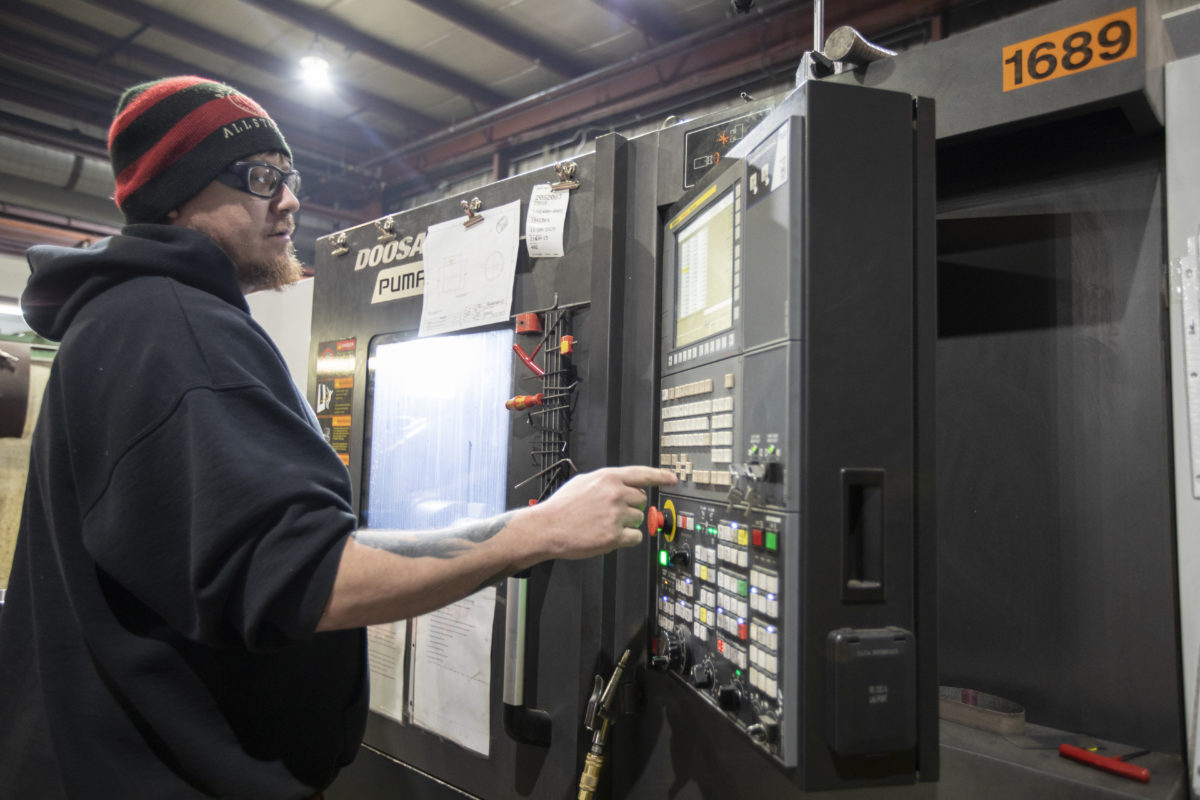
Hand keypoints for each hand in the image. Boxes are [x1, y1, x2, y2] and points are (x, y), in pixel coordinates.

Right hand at [523, 466, 676, 562]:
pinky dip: (626, 539)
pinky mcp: (614, 536)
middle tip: (613, 512)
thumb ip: (606, 481)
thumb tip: (624, 485)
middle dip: (632, 506)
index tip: (672, 479)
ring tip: (605, 524)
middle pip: (642, 500)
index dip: (661, 476)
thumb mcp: (584, 482)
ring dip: (627, 524)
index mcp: (608, 478)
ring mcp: (616, 515)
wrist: (547, 527)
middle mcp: (615, 494)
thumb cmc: (562, 507)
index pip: (643, 474)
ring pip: (639, 519)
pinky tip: (610, 536)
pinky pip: (635, 537)